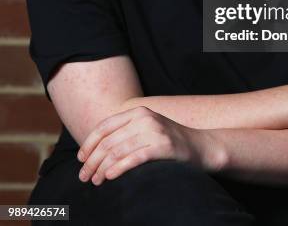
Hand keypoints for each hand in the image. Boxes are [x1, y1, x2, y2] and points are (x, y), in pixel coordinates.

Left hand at [76, 106, 223, 185]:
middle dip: (92, 161)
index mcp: (138, 111)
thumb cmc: (168, 142)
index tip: (81, 159)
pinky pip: (134, 158)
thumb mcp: (146, 129)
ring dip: (102, 168)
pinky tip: (110, 177)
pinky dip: (119, 168)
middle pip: (108, 141)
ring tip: (96, 181)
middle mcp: (145, 117)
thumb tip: (94, 150)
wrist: (201, 146)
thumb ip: (126, 133)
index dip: (89, 144)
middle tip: (84, 177)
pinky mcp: (163, 146)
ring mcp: (155, 130)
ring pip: (118, 151)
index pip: (104, 127)